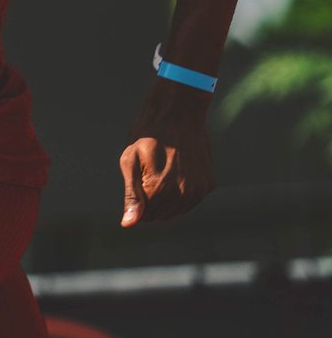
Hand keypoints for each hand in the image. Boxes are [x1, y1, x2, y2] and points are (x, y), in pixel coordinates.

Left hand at [119, 78, 215, 226]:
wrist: (178, 113)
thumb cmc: (148, 135)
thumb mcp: (130, 161)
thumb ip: (132, 196)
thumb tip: (128, 225)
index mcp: (162, 190)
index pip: (145, 216)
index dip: (137, 199)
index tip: (137, 177)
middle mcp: (185, 195)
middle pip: (161, 214)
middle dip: (151, 199)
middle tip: (149, 170)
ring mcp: (199, 190)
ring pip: (177, 210)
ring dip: (166, 197)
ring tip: (162, 169)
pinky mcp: (209, 184)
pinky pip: (191, 200)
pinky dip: (181, 191)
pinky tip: (176, 170)